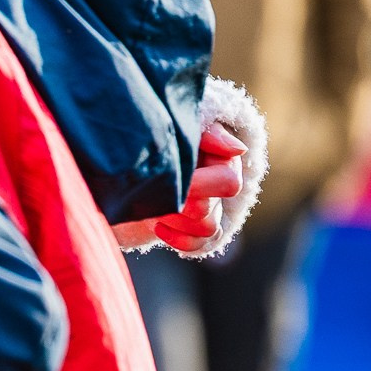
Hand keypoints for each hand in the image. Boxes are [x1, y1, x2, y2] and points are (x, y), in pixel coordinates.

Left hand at [156, 122, 246, 250]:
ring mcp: (211, 210)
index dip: (197, 185)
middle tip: (153, 191)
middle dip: (177, 202)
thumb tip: (237, 149)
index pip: (228, 183)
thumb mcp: (180, 125)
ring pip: (205, 228)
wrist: (133, 155)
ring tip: (152, 204)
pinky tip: (157, 225)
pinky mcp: (196, 229)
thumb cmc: (160, 133)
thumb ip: (209, 134)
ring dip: (174, 219)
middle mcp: (221, 186)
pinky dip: (176, 238)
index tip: (167, 176)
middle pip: (208, 209)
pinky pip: (198, 245)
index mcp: (223, 160)